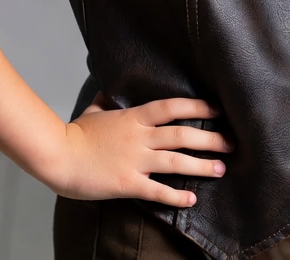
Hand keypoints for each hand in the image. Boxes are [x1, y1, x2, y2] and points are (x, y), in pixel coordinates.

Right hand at [49, 96, 230, 207]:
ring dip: (201, 166)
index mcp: (133, 117)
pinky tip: (192, 199)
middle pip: (182, 134)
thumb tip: (111, 89)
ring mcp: (135, 160)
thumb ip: (108, 100)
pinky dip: (176, 196)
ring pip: (176, 161)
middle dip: (210, 139)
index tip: (218, 109)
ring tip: (221, 169)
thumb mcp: (94, 110)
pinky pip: (157, 190)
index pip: (172, 107)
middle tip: (231, 143)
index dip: (197, 107)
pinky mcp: (127, 183)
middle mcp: (139, 137)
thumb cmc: (75, 133)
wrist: (58, 155)